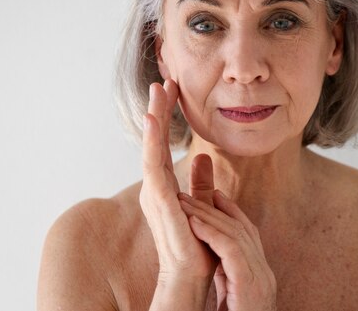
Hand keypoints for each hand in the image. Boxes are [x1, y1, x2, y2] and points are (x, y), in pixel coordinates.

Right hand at [140, 80, 216, 287]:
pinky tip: (154, 119)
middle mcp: (155, 187)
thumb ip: (201, 182)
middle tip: (163, 80)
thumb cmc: (196, 245)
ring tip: (157, 91)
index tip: (172, 91)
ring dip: (155, 117)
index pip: (164, 144)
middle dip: (159, 109)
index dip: (167, 117)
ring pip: (152, 147)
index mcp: (164, 187)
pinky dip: (152, 141)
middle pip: (155, 140)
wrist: (192, 275)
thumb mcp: (201, 204)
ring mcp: (155, 193)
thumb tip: (205, 158)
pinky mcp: (160, 200)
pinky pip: (153, 164)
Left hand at [178, 190, 276, 310]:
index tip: (214, 196)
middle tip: (191, 193)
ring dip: (206, 215)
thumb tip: (216, 260)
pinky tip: (193, 223)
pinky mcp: (250, 285)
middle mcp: (264, 273)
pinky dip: (211, 234)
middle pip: (241, 229)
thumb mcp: (232, 297)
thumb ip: (228, 277)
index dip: (231, 213)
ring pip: (235, 234)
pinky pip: (230, 250)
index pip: (248, 234)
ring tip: (184, 203)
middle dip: (215, 208)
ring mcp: (260, 279)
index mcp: (261, 275)